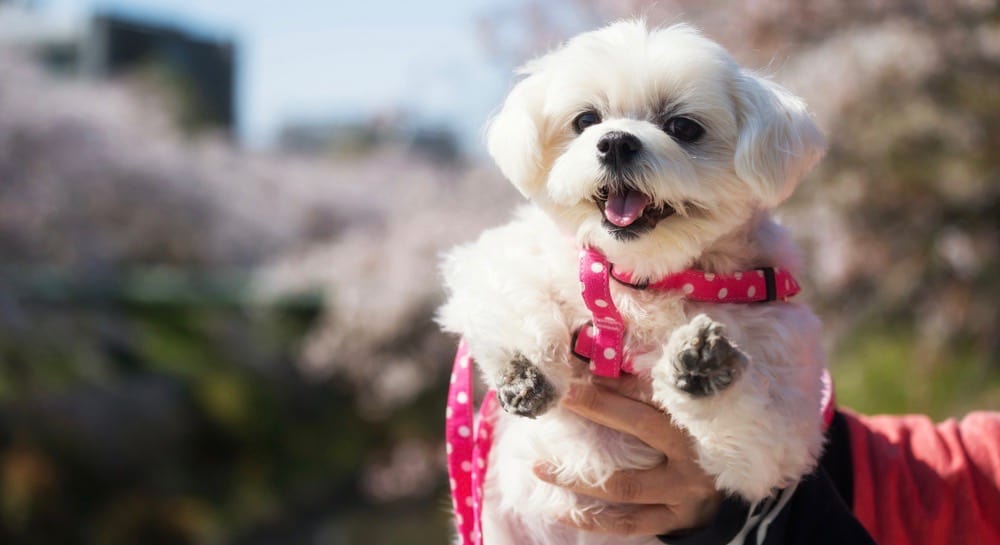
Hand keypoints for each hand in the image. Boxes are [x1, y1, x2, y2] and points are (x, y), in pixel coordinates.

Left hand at [533, 374, 722, 536]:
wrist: (733, 490)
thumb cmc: (695, 440)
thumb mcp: (682, 414)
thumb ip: (645, 392)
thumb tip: (594, 370)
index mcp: (694, 419)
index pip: (652, 393)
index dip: (614, 385)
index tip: (575, 379)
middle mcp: (692, 454)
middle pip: (642, 426)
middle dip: (599, 410)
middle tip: (562, 399)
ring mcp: (684, 491)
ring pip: (626, 485)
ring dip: (579, 477)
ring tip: (540, 468)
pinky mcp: (675, 519)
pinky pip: (628, 523)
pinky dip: (592, 519)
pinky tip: (559, 510)